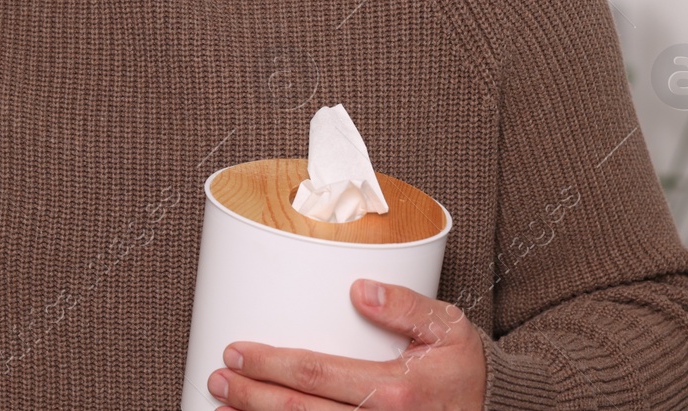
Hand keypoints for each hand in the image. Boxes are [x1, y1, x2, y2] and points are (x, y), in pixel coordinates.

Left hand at [207, 279, 485, 409]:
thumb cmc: (469, 369)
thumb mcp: (448, 327)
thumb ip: (405, 306)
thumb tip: (359, 288)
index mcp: (394, 390)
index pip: (316, 375)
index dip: (271, 364)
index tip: (237, 351)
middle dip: (251, 397)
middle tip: (218, 378)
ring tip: (225, 405)